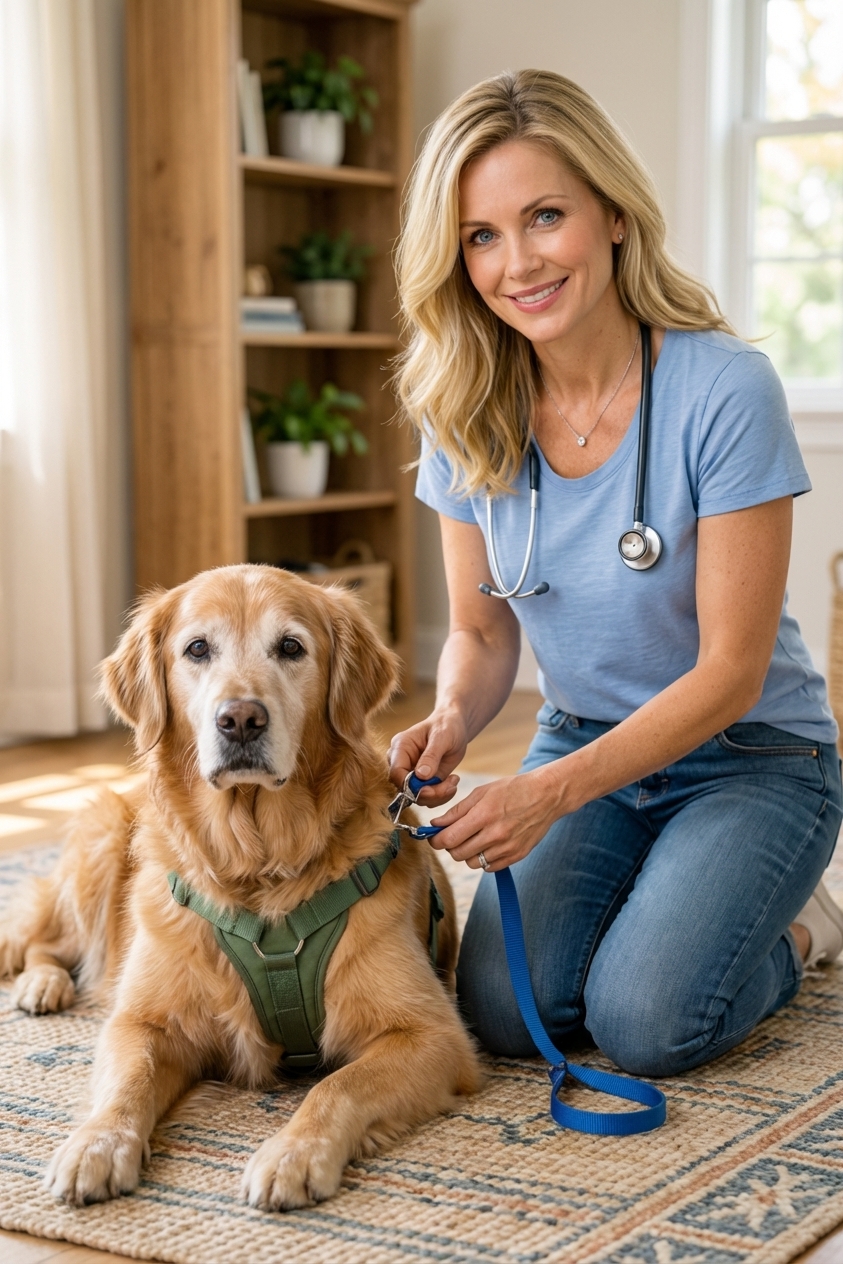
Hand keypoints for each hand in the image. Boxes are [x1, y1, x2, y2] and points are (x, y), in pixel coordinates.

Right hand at [388, 707, 467, 808]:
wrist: (455, 727)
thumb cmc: (447, 726)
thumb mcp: (442, 737)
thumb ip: (431, 756)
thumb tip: (421, 775)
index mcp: (400, 747)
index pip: (396, 773)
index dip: (410, 786)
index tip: (431, 789)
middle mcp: (402, 762)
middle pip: (405, 789)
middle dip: (428, 793)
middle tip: (450, 786)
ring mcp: (411, 773)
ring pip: (417, 796)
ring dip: (438, 795)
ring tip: (454, 781)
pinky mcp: (422, 781)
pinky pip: (427, 797)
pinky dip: (441, 795)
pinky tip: (452, 782)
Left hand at [427, 769, 560, 870]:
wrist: (547, 796)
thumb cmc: (513, 790)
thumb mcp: (482, 792)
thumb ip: (457, 811)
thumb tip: (436, 824)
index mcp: (484, 815)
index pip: (449, 838)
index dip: (436, 840)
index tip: (434, 837)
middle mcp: (495, 834)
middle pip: (458, 854)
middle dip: (450, 846)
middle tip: (454, 836)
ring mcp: (507, 847)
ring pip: (472, 863)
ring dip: (467, 853)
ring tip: (474, 838)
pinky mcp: (516, 856)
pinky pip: (489, 867)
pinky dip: (484, 859)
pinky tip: (488, 844)